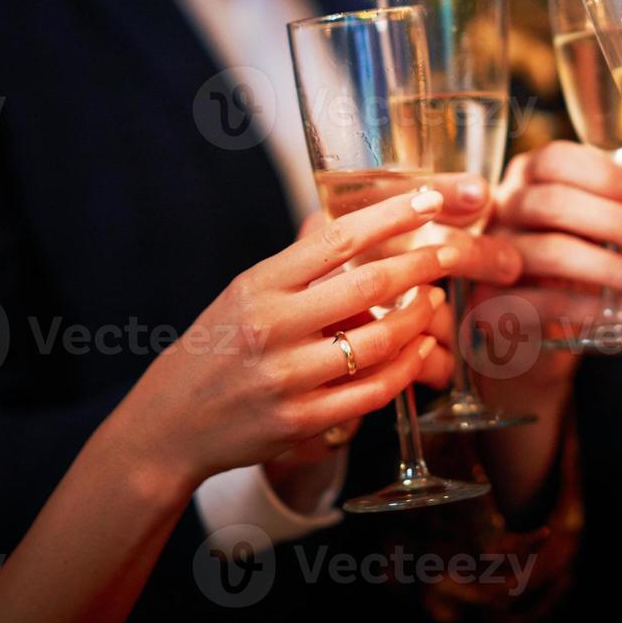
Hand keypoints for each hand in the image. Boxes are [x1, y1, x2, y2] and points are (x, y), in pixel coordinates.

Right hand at [115, 187, 469, 490]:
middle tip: (451, 253)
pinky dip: (404, 368)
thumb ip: (297, 263)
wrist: (170, 423)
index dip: (391, 216)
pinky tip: (419, 350)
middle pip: (367, 287)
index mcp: (259, 285)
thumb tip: (342, 218)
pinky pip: (371, 392)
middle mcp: (271, 328)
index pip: (336, 238)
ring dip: (417, 320)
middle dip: (421, 265)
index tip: (429, 199)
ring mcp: (285, 378)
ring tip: (433, 302)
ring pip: (377, 343)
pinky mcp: (299, 422)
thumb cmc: (217, 347)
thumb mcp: (245, 292)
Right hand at [487, 142, 621, 357]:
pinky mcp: (490, 302)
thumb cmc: (566, 260)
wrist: (531, 324)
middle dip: (615, 220)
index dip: (603, 176)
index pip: (555, 160)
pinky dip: (593, 310)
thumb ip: (608, 198)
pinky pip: (545, 302)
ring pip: (550, 252)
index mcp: (525, 179)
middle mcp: (500, 210)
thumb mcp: (590, 225)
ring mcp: (490, 256)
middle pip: (552, 203)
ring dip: (610, 267)